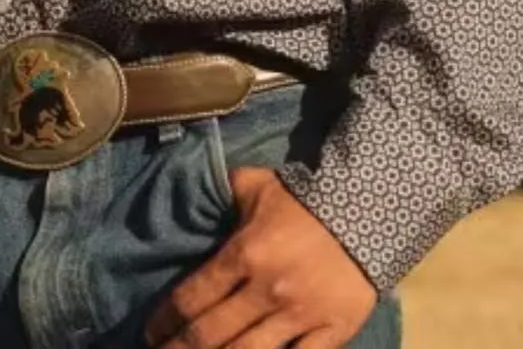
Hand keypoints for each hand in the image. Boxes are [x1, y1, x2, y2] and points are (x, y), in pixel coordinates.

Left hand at [145, 167, 378, 348]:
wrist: (371, 208)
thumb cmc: (305, 199)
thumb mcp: (256, 187)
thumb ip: (222, 196)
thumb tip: (192, 197)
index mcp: (244, 254)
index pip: (190, 298)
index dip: (164, 321)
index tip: (151, 332)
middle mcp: (267, 290)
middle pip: (209, 335)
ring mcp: (301, 315)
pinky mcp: (332, 331)